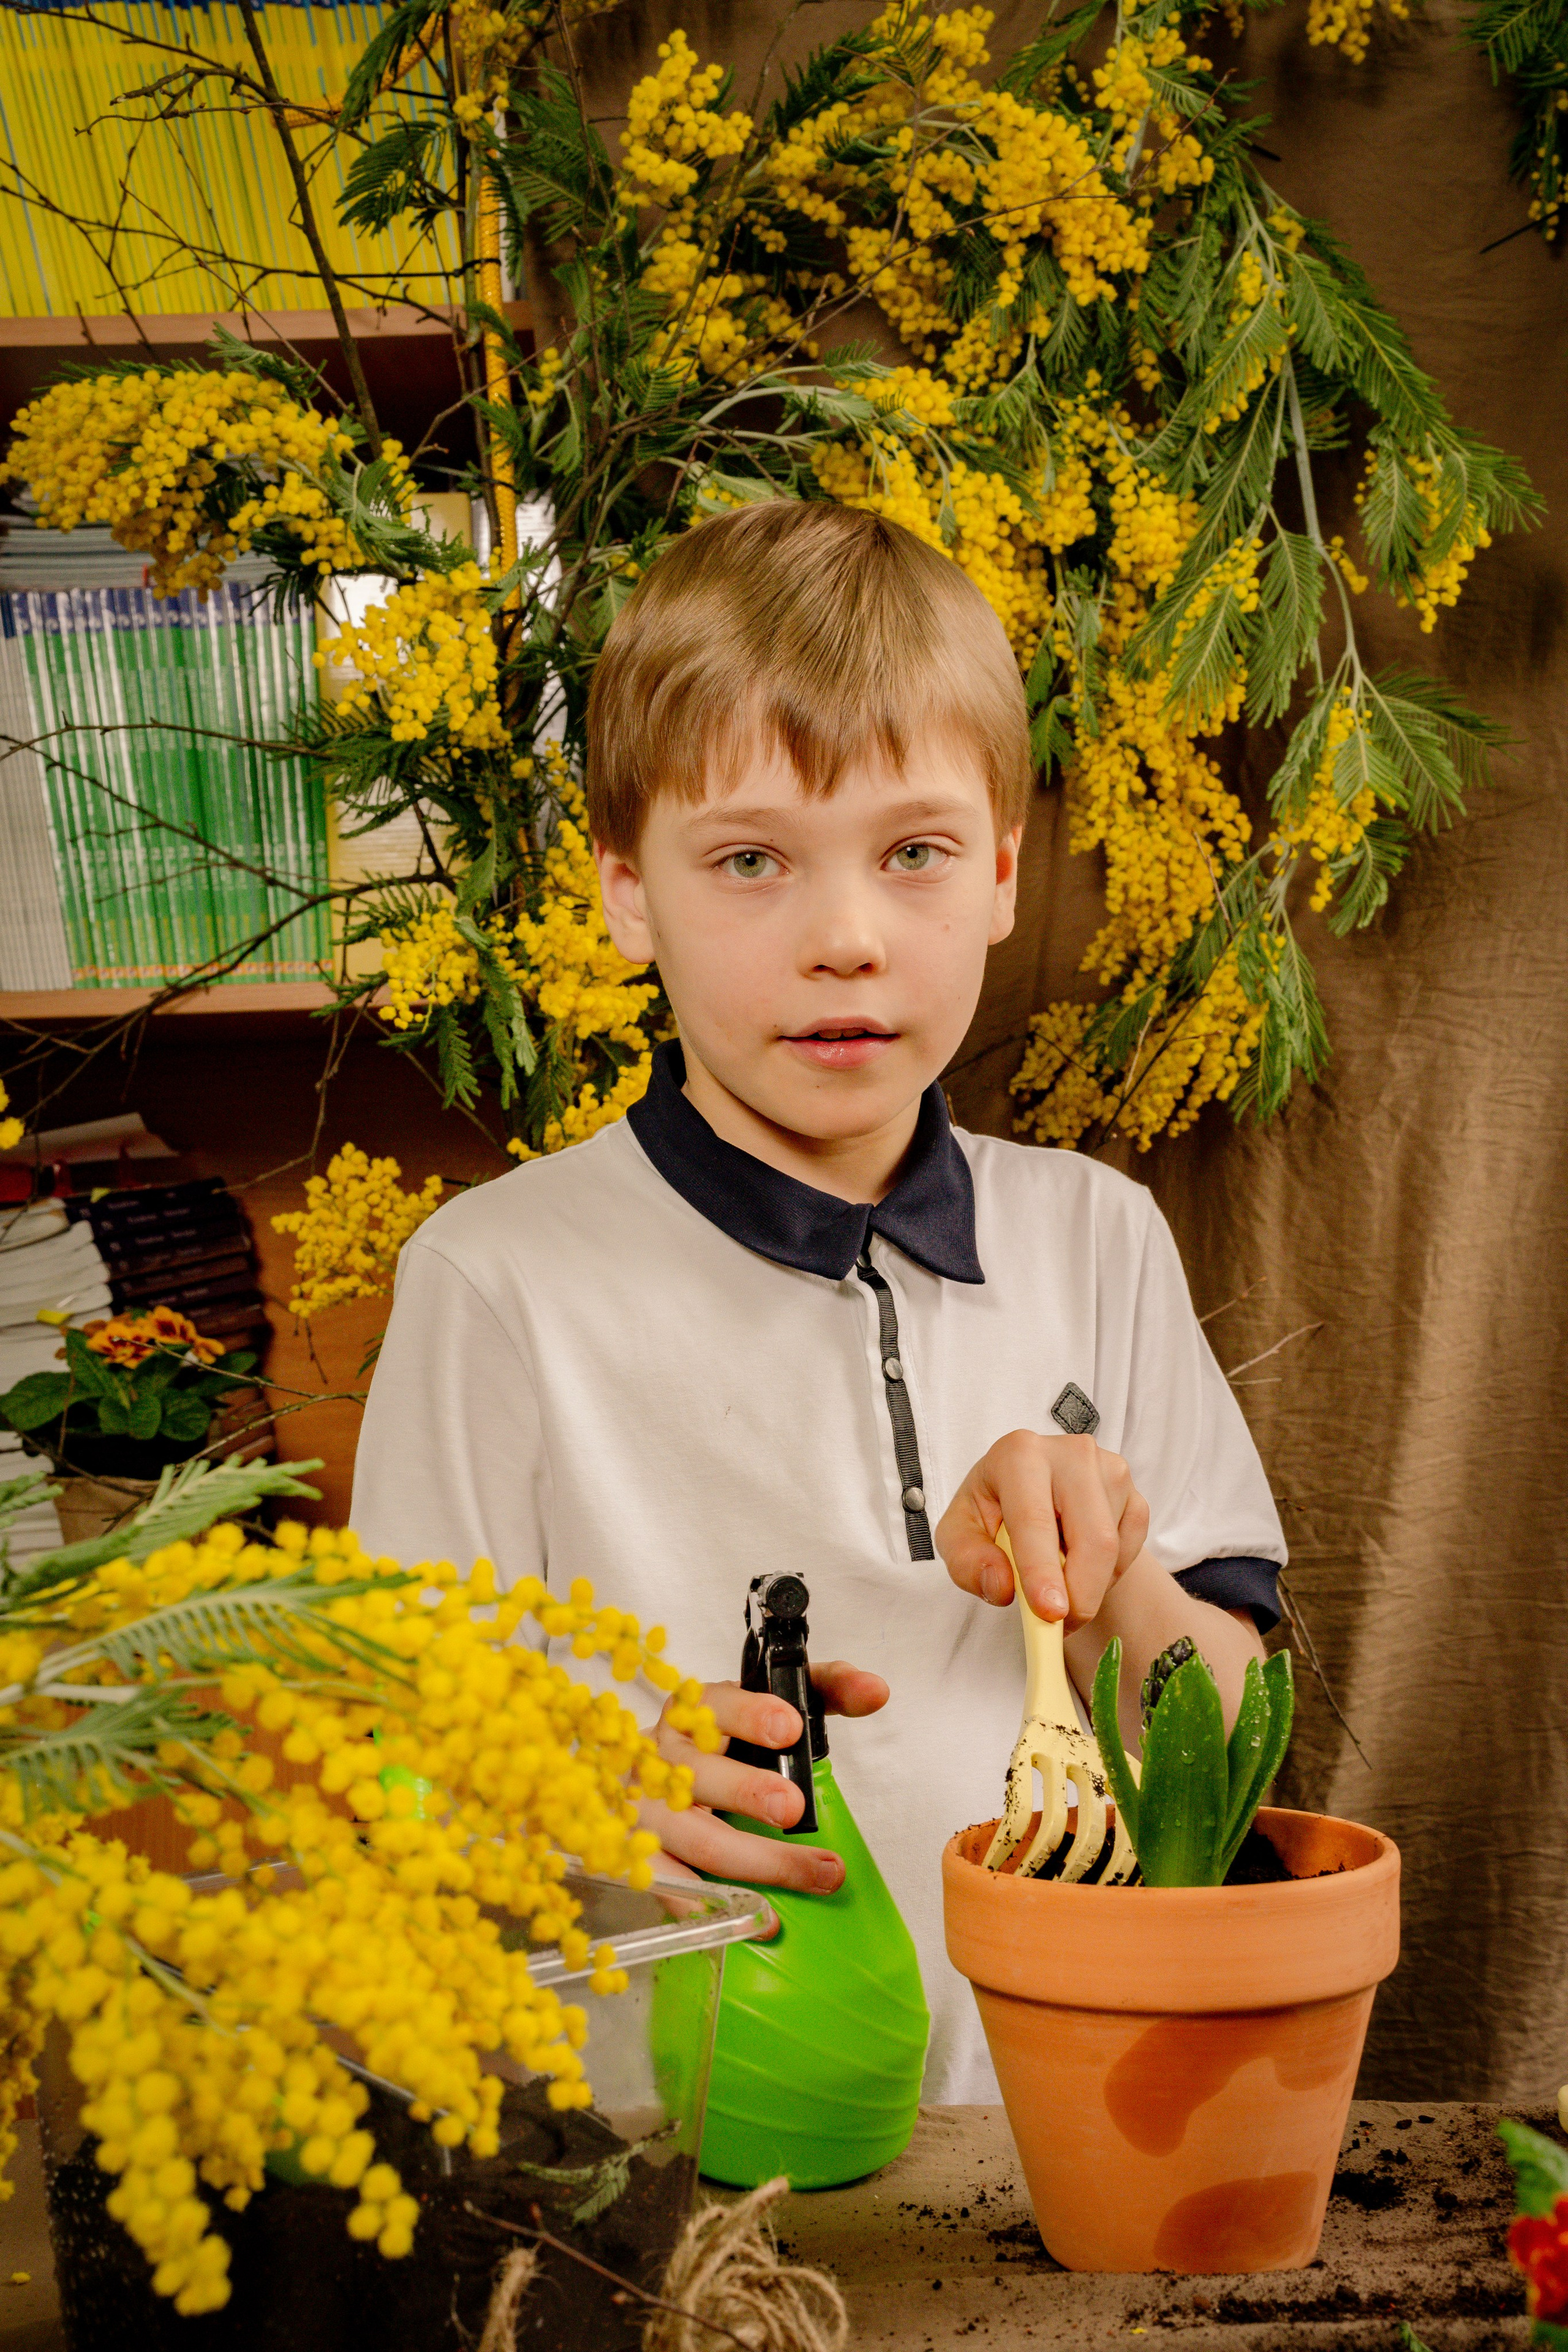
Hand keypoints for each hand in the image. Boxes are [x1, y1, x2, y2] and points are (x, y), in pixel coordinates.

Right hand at [642, 1660, 887, 1895]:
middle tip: (794, 1809)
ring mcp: (647, 1810)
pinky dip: (712, 1906)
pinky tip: (757, 1918)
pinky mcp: (640, 1856)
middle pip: (704, 1776)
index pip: (719, 1706)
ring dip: (757, 1862)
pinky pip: (671, 1885)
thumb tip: (876, 1691)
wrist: (638, 1773)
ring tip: (813, 1874)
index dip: (751, 1715)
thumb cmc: (716, 1742)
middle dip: (749, 1792)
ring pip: (698, 1838)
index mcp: (695, 1714)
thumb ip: (825, 1690)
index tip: (789, 1728)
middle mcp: (665, 1759)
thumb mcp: (767, 1704)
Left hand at [936, 1429, 1149, 1628]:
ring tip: (1058, 1584)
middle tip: (1059, 1626)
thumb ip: (969, 1563)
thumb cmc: (991, 1513)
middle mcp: (1071, 1454)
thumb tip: (1002, 1586)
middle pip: (1092, 1538)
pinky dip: (1108, 1575)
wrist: (1032, 1495)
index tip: (1050, 1612)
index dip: (1042, 1571)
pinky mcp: (1134, 1493)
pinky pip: (1131, 1550)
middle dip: (1080, 1594)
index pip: (1034, 1520)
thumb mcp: (959, 1536)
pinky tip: (1081, 1565)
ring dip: (1090, 1586)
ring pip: (1114, 1549)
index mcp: (1019, 1454)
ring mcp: (1110, 1470)